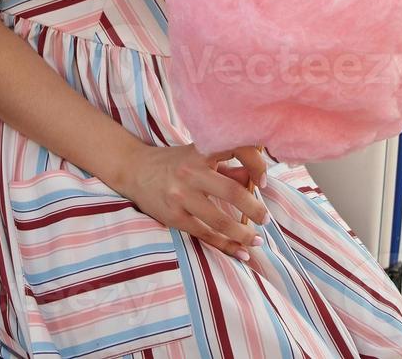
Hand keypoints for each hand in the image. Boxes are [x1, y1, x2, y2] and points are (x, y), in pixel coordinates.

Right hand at [114, 143, 269, 258]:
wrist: (135, 171)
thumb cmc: (174, 162)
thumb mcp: (199, 155)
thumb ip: (227, 166)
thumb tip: (255, 178)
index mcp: (201, 151)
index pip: (237, 150)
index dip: (256, 165)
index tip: (264, 181)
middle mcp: (191, 172)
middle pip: (231, 192)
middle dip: (254, 209)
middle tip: (266, 220)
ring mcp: (180, 196)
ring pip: (219, 220)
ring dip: (243, 234)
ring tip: (256, 241)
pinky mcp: (173, 217)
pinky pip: (205, 234)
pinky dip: (225, 245)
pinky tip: (240, 251)